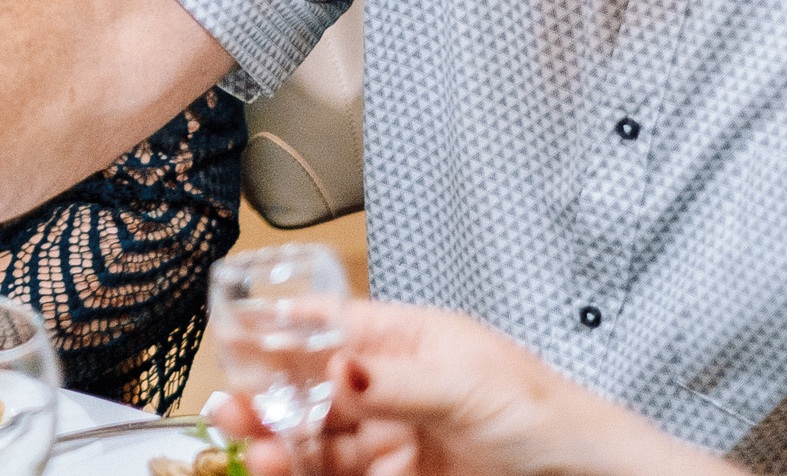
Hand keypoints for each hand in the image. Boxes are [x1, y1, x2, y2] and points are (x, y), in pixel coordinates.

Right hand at [209, 301, 717, 475]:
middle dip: (267, 398)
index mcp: (409, 340)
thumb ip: (392, 380)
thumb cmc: (553, 417)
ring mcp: (397, 437)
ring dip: (282, 443)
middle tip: (232, 410)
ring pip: (320, 439)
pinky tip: (288, 472)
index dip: (277, 330)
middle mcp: (394, 386)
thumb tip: (333, 368)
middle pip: (312, 389)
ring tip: (258, 452)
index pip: (328, 325)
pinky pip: (341, 475)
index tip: (233, 342)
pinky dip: (308, 474)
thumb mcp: (467, 385)